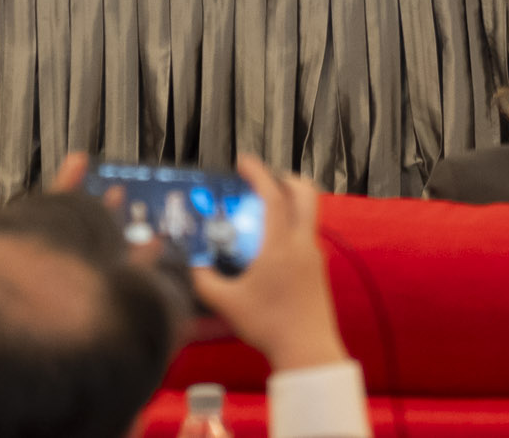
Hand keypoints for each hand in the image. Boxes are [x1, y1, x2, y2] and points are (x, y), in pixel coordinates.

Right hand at [192, 155, 348, 375]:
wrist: (306, 348)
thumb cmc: (268, 325)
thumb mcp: (227, 304)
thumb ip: (204, 281)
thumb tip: (190, 265)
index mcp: (281, 245)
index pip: (274, 196)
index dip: (258, 173)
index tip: (243, 161)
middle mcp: (303, 243)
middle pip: (305, 193)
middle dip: (284, 178)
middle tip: (260, 179)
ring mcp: (315, 255)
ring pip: (309, 212)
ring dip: (289, 201)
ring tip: (262, 210)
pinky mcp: (318, 268)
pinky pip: (307, 232)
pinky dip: (291, 224)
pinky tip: (270, 242)